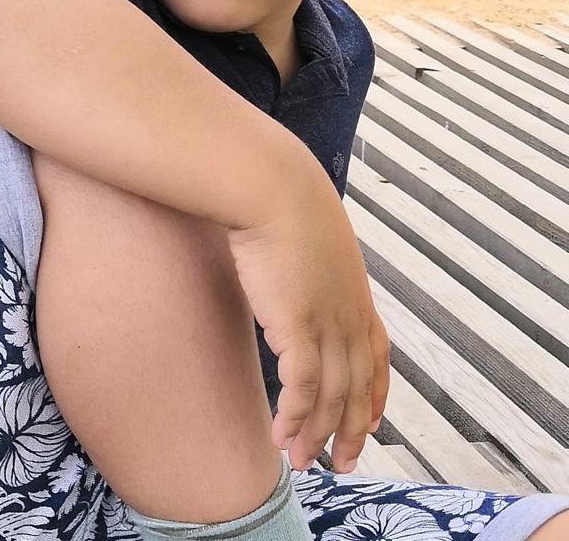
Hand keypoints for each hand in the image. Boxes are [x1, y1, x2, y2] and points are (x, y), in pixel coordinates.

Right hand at [226, 194, 389, 473]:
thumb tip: (292, 268)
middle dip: (353, 429)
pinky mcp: (298, 326)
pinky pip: (303, 387)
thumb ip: (309, 262)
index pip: (378, 356)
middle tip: (343, 464)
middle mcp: (349, 313)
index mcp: (356, 293)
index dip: (376, 394)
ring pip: (333, 395)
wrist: (272, 186)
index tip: (372, 423)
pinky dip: (295, 416)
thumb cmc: (281, 201)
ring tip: (302, 461)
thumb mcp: (309, 236)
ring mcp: (327, 321)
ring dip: (318, 433)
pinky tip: (281, 435)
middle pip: (360, 386)